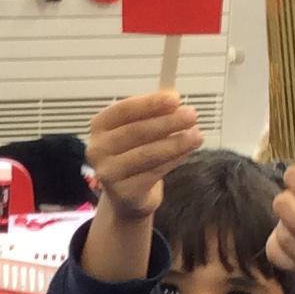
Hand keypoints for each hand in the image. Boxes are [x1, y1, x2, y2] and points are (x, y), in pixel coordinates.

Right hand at [85, 91, 201, 217]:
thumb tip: (174, 100)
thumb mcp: (139, 130)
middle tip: (191, 116)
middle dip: (168, 122)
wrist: (127, 194)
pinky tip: (186, 153)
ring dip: (176, 143)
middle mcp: (98, 149)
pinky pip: (153, 173)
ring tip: (196, 136)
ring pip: (147, 154)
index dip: (150, 103)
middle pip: (136, 132)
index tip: (175, 99)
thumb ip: (153, 115)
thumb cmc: (133, 155)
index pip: (124, 110)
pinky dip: (173, 161)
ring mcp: (108, 173)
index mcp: (100, 126)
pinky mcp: (123, 192)